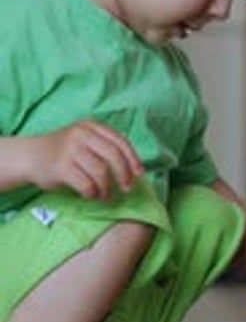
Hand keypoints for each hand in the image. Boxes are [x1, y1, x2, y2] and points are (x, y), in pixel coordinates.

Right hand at [24, 120, 143, 199]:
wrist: (30, 155)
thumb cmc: (63, 151)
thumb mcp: (84, 139)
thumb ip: (104, 146)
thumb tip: (132, 168)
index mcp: (91, 126)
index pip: (120, 141)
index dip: (133, 159)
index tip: (139, 174)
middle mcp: (81, 134)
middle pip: (114, 155)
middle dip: (124, 174)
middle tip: (127, 188)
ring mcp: (70, 149)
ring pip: (101, 172)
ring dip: (107, 188)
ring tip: (105, 195)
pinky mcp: (61, 167)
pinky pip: (86, 184)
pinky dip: (93, 193)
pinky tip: (91, 195)